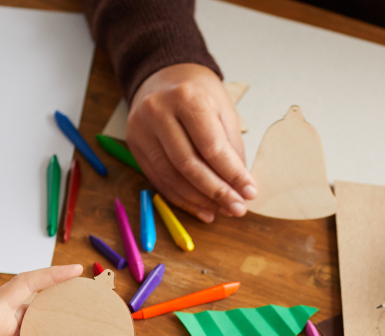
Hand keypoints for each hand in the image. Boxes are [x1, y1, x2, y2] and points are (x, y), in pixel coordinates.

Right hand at [126, 63, 255, 222]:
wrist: (163, 75)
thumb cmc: (199, 93)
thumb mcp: (223, 110)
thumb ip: (231, 148)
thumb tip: (240, 188)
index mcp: (186, 97)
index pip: (211, 146)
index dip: (232, 174)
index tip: (249, 192)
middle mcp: (158, 112)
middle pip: (188, 165)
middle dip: (216, 192)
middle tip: (237, 208)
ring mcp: (141, 129)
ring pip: (172, 177)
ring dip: (200, 200)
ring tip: (222, 210)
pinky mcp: (134, 145)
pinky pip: (159, 180)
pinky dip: (182, 199)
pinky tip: (202, 209)